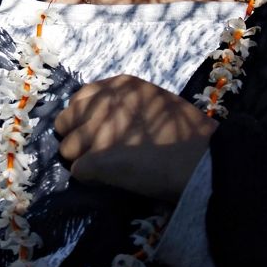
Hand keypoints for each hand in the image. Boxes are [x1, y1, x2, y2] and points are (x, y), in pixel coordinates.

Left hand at [55, 74, 217, 202]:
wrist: (200, 160)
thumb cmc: (188, 133)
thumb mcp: (155, 100)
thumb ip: (126, 103)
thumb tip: (105, 118)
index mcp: (118, 86)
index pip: (79, 98)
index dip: (83, 117)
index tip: (94, 129)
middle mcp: (102, 104)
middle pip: (65, 122)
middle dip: (76, 138)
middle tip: (95, 152)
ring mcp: (96, 131)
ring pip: (68, 149)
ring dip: (83, 160)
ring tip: (108, 168)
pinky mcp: (95, 159)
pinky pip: (78, 171)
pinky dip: (90, 178)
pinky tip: (110, 180)